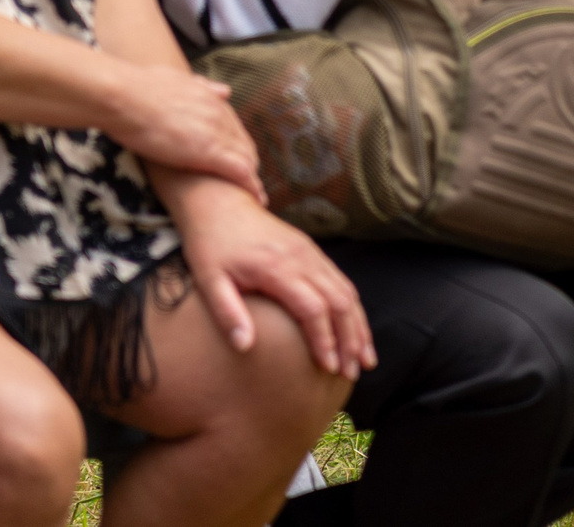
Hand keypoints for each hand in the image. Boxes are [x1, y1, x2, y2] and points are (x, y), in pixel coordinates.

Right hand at [103, 63, 264, 201]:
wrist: (124, 96)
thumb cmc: (138, 89)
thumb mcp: (177, 82)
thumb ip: (202, 88)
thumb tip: (225, 91)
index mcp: (211, 101)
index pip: (233, 128)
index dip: (238, 146)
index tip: (241, 159)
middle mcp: (220, 116)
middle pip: (244, 144)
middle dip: (249, 163)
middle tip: (251, 182)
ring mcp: (216, 133)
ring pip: (246, 158)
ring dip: (253, 177)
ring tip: (258, 195)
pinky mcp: (208, 152)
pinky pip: (239, 171)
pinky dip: (250, 185)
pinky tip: (257, 197)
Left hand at [162, 174, 374, 377]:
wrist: (221, 202)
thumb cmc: (211, 245)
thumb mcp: (208, 281)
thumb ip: (228, 313)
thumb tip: (245, 348)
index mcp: (278, 268)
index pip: (313, 309)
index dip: (324, 340)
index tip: (329, 367)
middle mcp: (302, 259)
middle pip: (340, 302)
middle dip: (351, 339)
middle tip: (354, 371)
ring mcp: (311, 253)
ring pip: (347, 292)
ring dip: (359, 326)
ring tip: (365, 357)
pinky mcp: (312, 252)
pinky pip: (342, 282)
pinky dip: (353, 309)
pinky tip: (355, 328)